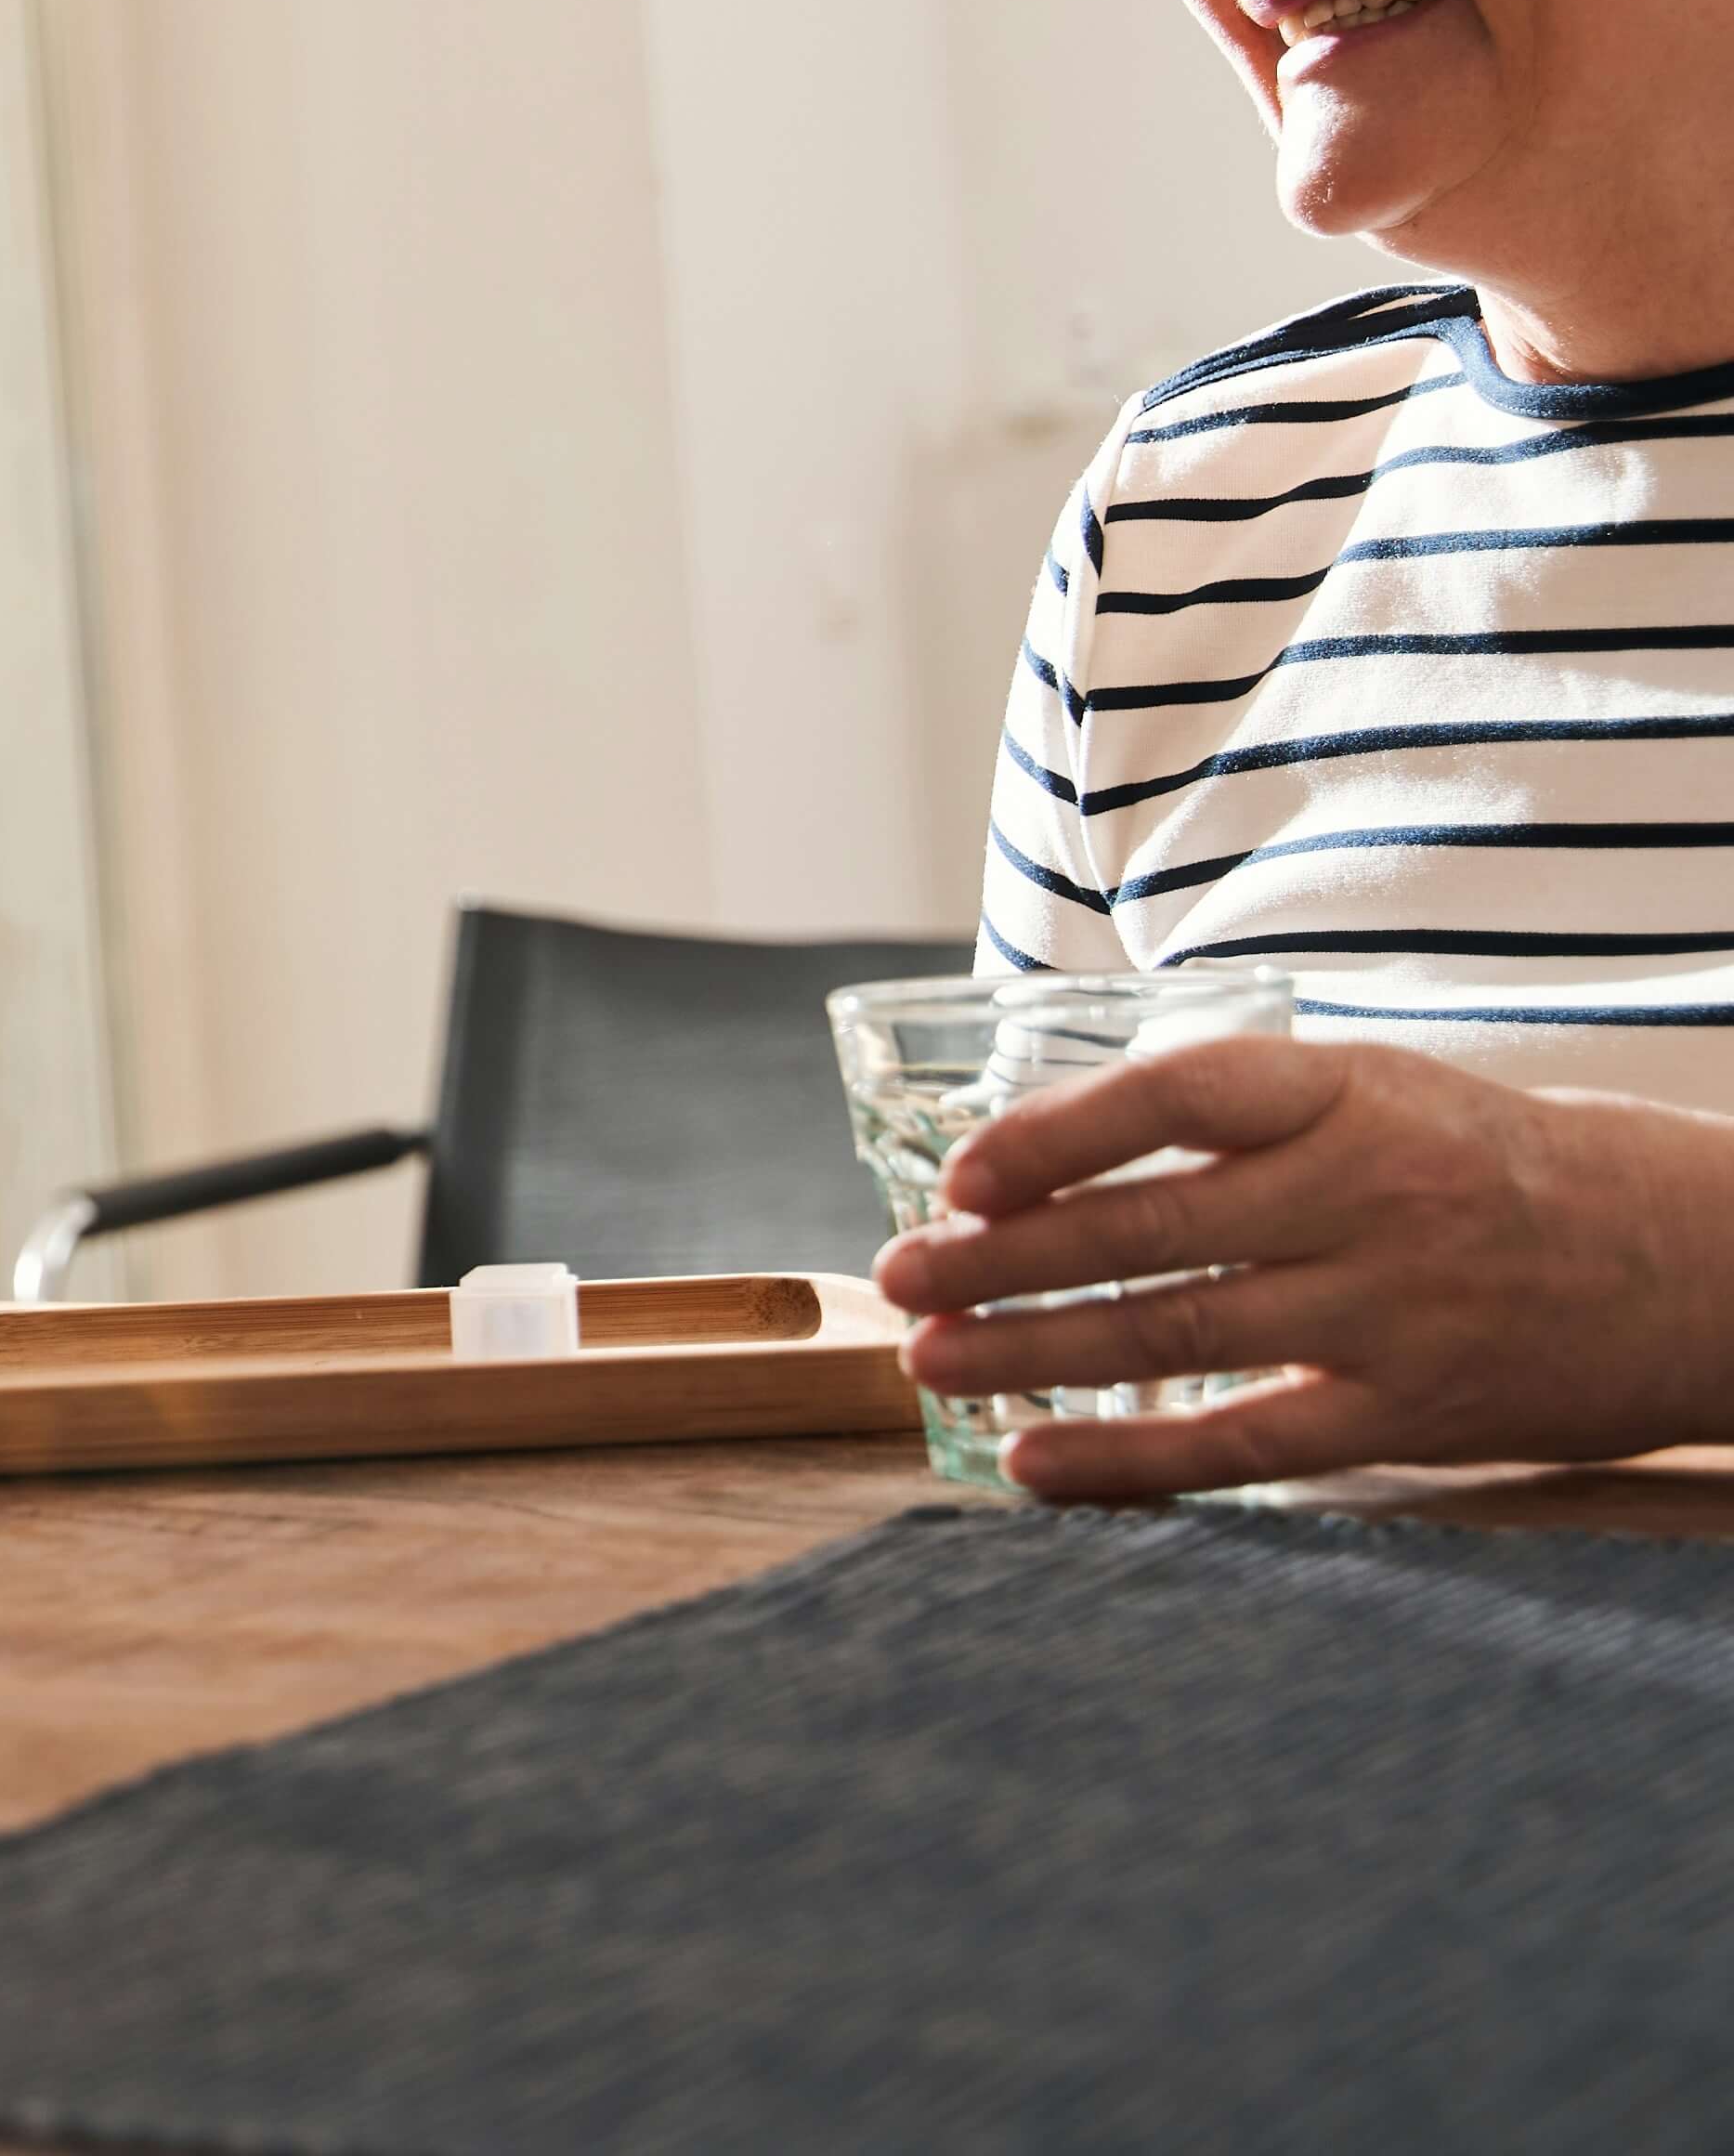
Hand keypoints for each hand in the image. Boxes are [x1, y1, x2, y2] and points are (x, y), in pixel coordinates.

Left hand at [874, 1035, 1733, 1498]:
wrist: (1682, 1260)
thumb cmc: (1477, 1163)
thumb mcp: (1369, 1091)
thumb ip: (1229, 1116)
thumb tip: (1035, 1154)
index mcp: (1347, 1094)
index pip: (1178, 1097)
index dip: (1056, 1136)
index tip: (959, 1175)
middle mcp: (1366, 1196)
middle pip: (1151, 1230)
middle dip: (1003, 1258)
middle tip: (897, 1277)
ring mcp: (1388, 1312)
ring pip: (1177, 1334)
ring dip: (1034, 1353)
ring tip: (930, 1361)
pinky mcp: (1406, 1414)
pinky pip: (1242, 1443)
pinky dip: (1127, 1459)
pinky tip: (1032, 1462)